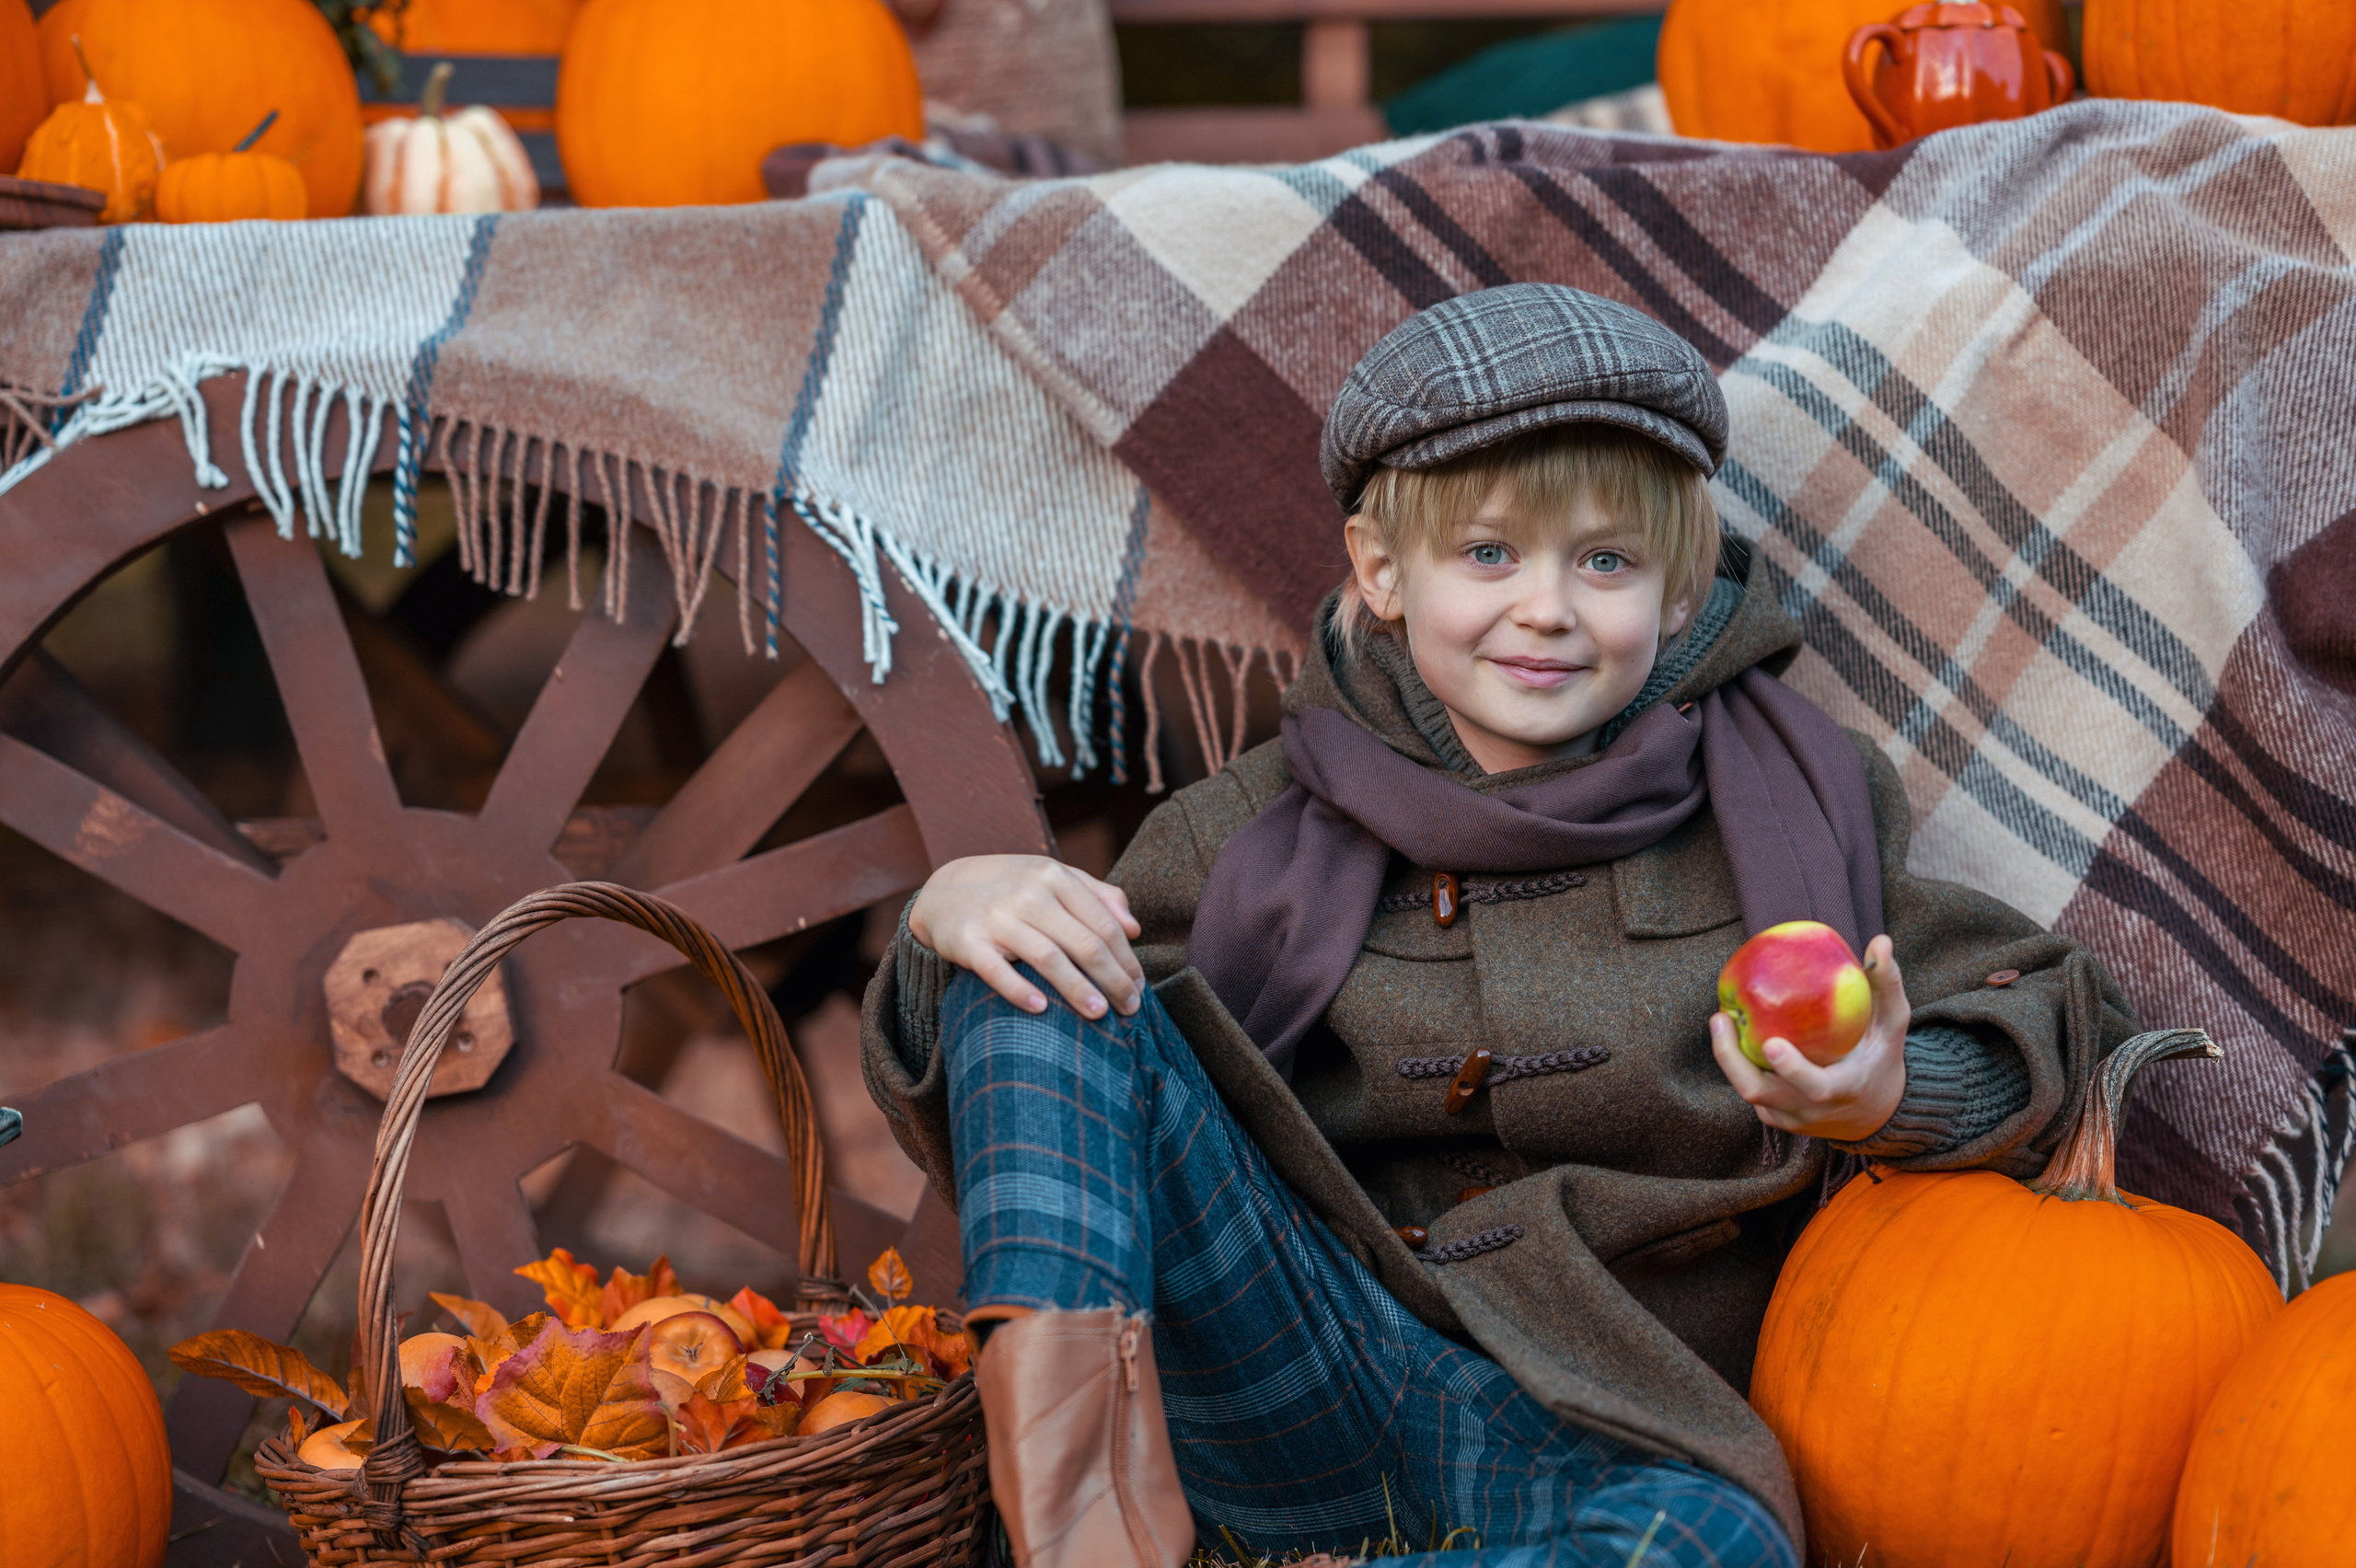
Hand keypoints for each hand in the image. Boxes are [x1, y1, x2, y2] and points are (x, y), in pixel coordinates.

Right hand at [908, 855, 1143, 1020]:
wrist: (942, 891)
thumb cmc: (1011, 889)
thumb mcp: (1052, 879)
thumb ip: (1097, 896)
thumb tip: (1135, 928)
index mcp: (1054, 876)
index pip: (1103, 923)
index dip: (1126, 958)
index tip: (1140, 986)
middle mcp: (1028, 893)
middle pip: (1084, 942)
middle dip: (1113, 979)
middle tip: (1131, 1008)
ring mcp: (997, 917)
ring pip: (1048, 957)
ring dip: (1078, 989)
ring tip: (1100, 1015)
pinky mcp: (968, 942)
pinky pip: (997, 971)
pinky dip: (1020, 990)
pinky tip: (1042, 1009)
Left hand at [1709, 933, 1909, 1144]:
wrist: (1874, 1111)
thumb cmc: (1881, 1057)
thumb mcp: (1892, 1024)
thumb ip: (1886, 985)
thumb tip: (1880, 941)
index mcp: (1842, 1090)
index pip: (1814, 1087)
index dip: (1792, 1069)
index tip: (1772, 1043)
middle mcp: (1811, 1111)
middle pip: (1759, 1092)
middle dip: (1732, 1059)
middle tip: (1721, 1017)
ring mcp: (1790, 1117)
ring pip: (1749, 1091)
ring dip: (1729, 1057)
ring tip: (1721, 1019)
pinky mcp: (1775, 1117)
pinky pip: (1751, 1091)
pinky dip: (1738, 1064)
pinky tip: (1730, 1033)